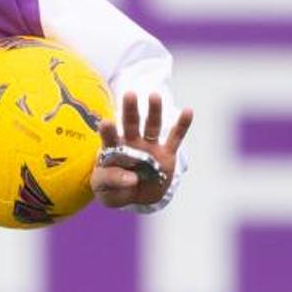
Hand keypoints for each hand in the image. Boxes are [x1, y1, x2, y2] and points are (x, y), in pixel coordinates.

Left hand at [91, 92, 192, 207]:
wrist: (133, 196)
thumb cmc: (113, 189)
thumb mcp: (104, 189)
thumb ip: (111, 181)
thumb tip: (131, 179)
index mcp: (112, 150)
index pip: (109, 139)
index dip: (108, 132)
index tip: (106, 123)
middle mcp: (131, 144)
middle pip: (130, 124)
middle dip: (130, 110)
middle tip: (129, 94)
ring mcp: (149, 148)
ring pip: (152, 127)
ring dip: (154, 112)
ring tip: (154, 96)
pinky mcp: (166, 155)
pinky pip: (175, 138)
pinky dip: (182, 125)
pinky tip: (188, 111)